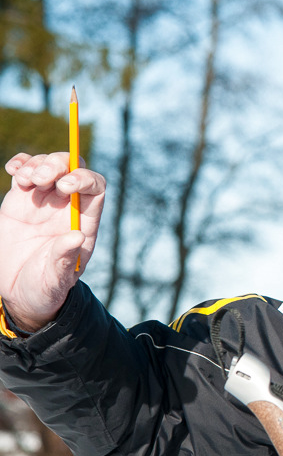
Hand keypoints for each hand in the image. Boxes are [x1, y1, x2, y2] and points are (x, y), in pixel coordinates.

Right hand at [0, 152, 105, 331]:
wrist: (18, 291)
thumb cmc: (45, 287)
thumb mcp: (55, 278)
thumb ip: (64, 258)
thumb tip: (76, 237)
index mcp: (85, 221)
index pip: (95, 187)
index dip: (84, 179)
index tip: (65, 186)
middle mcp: (67, 207)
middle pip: (73, 169)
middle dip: (58, 165)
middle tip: (40, 178)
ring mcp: (44, 200)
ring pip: (48, 166)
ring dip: (37, 164)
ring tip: (24, 179)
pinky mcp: (21, 200)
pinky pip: (24, 171)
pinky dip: (20, 163)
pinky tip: (14, 170)